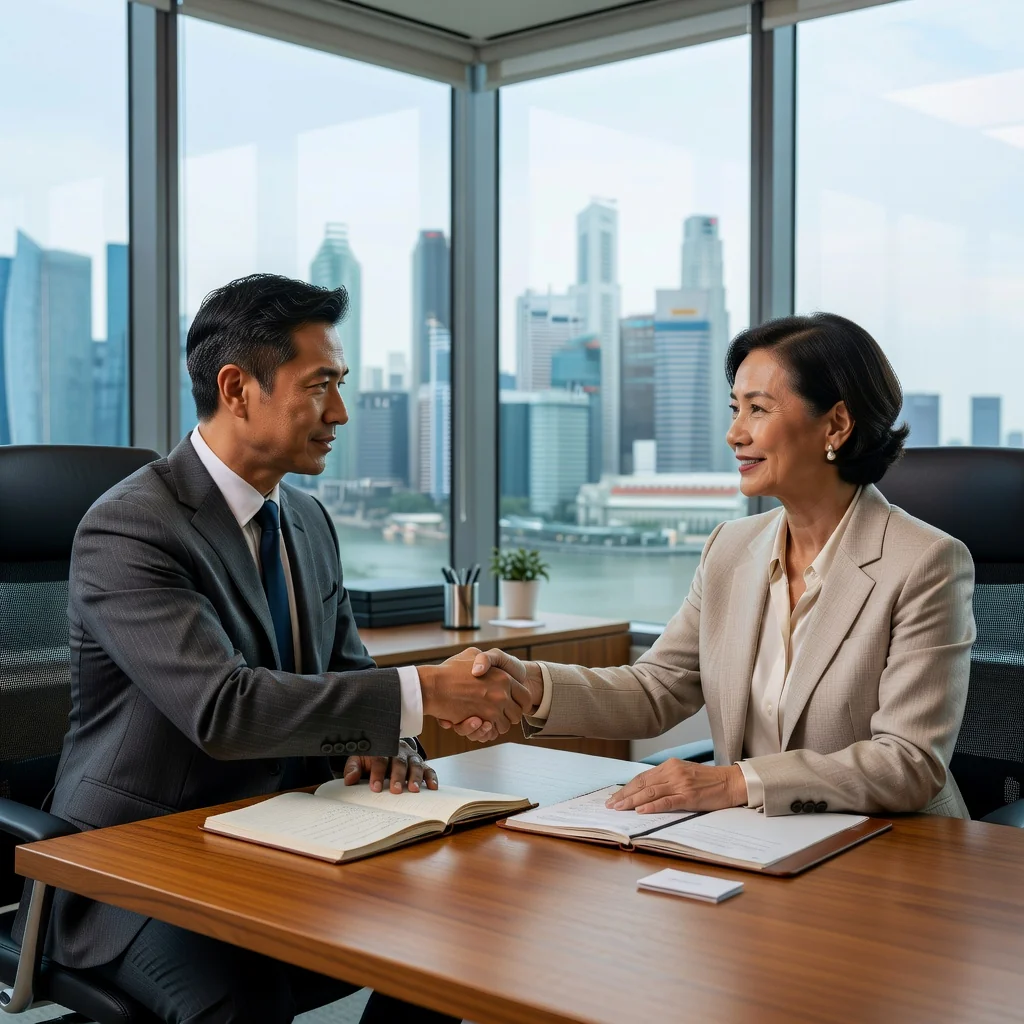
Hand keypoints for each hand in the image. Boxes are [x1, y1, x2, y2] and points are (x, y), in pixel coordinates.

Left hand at [341, 739, 437, 793]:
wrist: (385, 744)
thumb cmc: (371, 756)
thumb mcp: (358, 759)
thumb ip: (353, 768)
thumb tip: (349, 780)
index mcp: (382, 748)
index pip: (379, 760)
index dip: (377, 773)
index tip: (375, 787)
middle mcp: (398, 751)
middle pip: (399, 762)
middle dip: (398, 776)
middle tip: (396, 790)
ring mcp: (411, 757)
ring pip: (415, 764)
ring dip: (415, 777)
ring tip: (414, 790)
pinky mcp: (421, 763)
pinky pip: (428, 769)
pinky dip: (431, 777)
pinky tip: (432, 787)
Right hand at [418, 648, 531, 736]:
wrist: (433, 685)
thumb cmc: (449, 670)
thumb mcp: (471, 654)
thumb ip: (484, 658)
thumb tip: (487, 663)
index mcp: (504, 677)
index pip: (525, 697)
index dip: (521, 703)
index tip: (514, 706)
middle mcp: (502, 692)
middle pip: (518, 714)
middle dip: (509, 715)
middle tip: (499, 713)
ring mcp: (493, 707)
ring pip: (506, 725)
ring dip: (497, 724)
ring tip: (487, 719)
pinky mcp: (482, 719)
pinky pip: (492, 731)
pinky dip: (487, 730)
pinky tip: (479, 723)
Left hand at [606, 760, 745, 813]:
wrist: (731, 782)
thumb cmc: (708, 781)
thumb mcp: (684, 774)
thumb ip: (666, 779)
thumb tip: (646, 792)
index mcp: (670, 766)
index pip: (642, 777)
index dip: (627, 787)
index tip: (615, 796)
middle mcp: (672, 772)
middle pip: (642, 784)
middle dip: (624, 795)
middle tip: (610, 805)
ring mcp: (680, 784)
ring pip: (650, 792)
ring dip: (632, 801)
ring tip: (619, 808)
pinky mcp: (689, 796)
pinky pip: (666, 801)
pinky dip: (652, 806)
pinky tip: (640, 810)